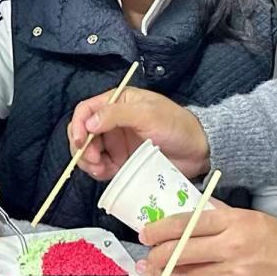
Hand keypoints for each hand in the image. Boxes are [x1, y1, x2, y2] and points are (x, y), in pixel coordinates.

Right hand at [67, 87, 209, 180]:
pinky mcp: (121, 161)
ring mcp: (116, 142)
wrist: (198, 151)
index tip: (80, 141)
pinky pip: (101, 166)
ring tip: (100, 170)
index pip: (86, 110)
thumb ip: (117, 114)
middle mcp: (112, 121)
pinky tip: (106, 174)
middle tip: (93, 160)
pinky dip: (98, 171)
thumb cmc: (176, 125)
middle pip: (82, 132)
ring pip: (88, 151)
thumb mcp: (148, 114)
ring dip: (87, 161)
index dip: (78, 125)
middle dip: (81, 147)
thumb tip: (88, 122)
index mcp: (117, 102)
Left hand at [137, 203, 276, 275]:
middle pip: (182, 251)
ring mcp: (233, 275)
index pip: (189, 223)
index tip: (147, 231)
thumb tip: (195, 212)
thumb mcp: (254, 219)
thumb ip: (223, 217)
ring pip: (189, 273)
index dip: (162, 228)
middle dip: (156, 254)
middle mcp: (232, 248)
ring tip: (151, 269)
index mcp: (237, 223)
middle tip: (143, 255)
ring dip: (166, 272)